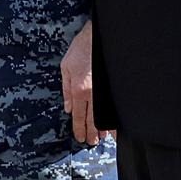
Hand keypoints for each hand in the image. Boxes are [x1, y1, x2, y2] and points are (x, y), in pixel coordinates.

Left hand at [61, 20, 109, 145]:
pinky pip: (112, 106)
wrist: (98, 37)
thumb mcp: (65, 67)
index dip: (78, 128)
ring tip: (103, 138)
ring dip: (104, 128)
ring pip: (104, 115)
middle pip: (92, 119)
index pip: (77, 115)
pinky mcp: (112, 87)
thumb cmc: (80, 50)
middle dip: (91, 132)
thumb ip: (66, 90)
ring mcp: (103, 91)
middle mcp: (92, 93)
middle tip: (91, 142)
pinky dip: (114, 117)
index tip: (80, 137)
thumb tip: (67, 108)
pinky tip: (115, 125)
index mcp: (78, 89)